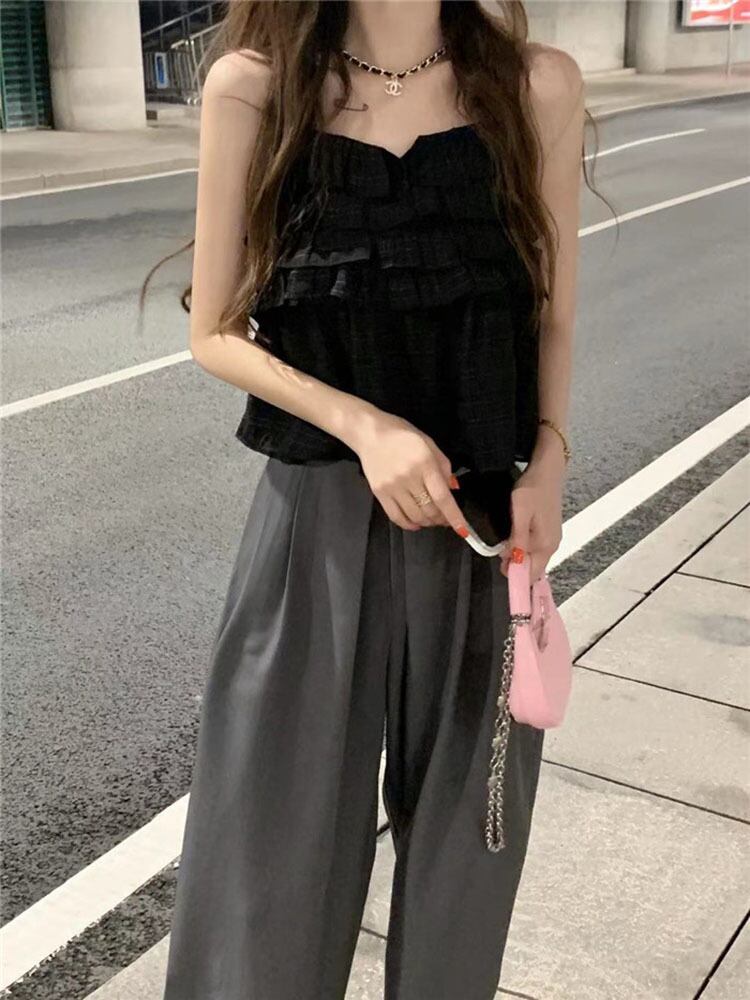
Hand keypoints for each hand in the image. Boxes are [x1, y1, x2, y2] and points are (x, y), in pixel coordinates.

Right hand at [350, 409, 467, 534]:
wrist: (370, 433)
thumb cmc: (402, 435)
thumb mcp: (429, 444)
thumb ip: (443, 467)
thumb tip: (452, 490)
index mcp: (424, 463)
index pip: (442, 497)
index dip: (454, 516)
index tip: (463, 530)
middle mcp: (408, 477)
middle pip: (429, 509)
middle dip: (442, 519)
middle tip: (446, 518)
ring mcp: (392, 487)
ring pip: (415, 516)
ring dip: (427, 522)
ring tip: (432, 519)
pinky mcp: (379, 493)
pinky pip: (396, 517)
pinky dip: (409, 524)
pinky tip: (416, 523)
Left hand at [499, 453, 564, 582]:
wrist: (547, 471)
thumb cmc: (532, 490)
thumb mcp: (520, 513)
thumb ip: (517, 539)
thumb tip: (512, 561)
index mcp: (546, 545)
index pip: (532, 574)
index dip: (515, 575)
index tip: (500, 565)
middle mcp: (552, 546)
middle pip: (534, 568)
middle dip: (516, 565)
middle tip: (499, 551)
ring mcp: (553, 538)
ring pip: (534, 558)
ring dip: (519, 555)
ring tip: (505, 542)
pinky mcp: (550, 531)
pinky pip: (536, 548)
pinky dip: (524, 547)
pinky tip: (514, 537)